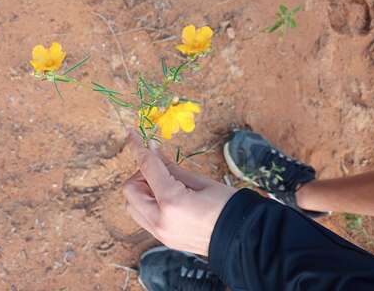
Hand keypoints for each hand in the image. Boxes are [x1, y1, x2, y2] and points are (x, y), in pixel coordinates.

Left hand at [123, 130, 237, 255]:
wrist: (243, 239)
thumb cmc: (228, 206)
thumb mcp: (201, 181)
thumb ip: (171, 167)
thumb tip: (153, 151)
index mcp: (171, 202)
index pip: (147, 167)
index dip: (138, 147)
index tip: (131, 134)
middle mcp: (159, 221)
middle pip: (130, 190)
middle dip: (140, 175)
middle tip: (161, 169)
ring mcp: (160, 233)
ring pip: (132, 206)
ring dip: (142, 190)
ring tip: (165, 185)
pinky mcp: (163, 239)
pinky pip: (144, 217)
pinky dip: (148, 203)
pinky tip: (167, 198)